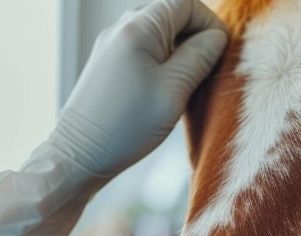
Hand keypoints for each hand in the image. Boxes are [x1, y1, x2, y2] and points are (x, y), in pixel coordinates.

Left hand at [0, 0, 227, 235]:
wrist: (79, 155)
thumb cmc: (127, 126)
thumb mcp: (174, 90)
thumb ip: (200, 56)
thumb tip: (216, 37)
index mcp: (138, 26)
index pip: (186, 4)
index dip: (211, 24)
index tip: (221, 53)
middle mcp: (121, 27)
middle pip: (172, 15)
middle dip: (196, 38)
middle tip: (207, 71)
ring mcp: (112, 45)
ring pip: (159, 34)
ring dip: (180, 52)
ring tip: (187, 84)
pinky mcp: (108, 64)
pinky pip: (144, 50)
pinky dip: (162, 62)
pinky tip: (166, 90)